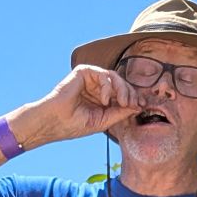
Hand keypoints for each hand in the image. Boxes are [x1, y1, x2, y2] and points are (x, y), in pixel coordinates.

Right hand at [22, 64, 147, 143]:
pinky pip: (104, 74)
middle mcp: (97, 87)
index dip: (134, 98)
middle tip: (135, 104)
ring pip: (115, 77)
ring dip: (123, 90)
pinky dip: (108, 87)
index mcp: (101, 99)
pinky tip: (105, 100)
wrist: (54, 122)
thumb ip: (120, 112)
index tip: (143, 106)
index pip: (122, 94)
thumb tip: (138, 106)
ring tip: (122, 102)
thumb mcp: (103, 121)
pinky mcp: (84, 72)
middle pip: (122, 84)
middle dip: (131, 93)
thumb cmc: (74, 124)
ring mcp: (90, 79)